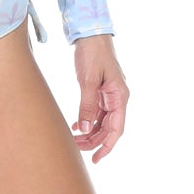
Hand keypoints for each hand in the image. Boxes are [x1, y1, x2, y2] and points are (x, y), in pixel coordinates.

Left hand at [72, 35, 127, 163]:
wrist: (90, 34)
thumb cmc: (93, 53)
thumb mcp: (88, 80)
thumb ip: (86, 105)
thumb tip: (83, 129)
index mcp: (120, 96)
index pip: (116, 128)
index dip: (107, 146)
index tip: (96, 159)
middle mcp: (117, 98)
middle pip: (108, 128)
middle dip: (94, 141)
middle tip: (76, 149)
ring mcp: (109, 95)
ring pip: (101, 122)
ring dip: (89, 132)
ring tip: (73, 140)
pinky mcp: (100, 91)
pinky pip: (96, 112)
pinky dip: (86, 120)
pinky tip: (74, 126)